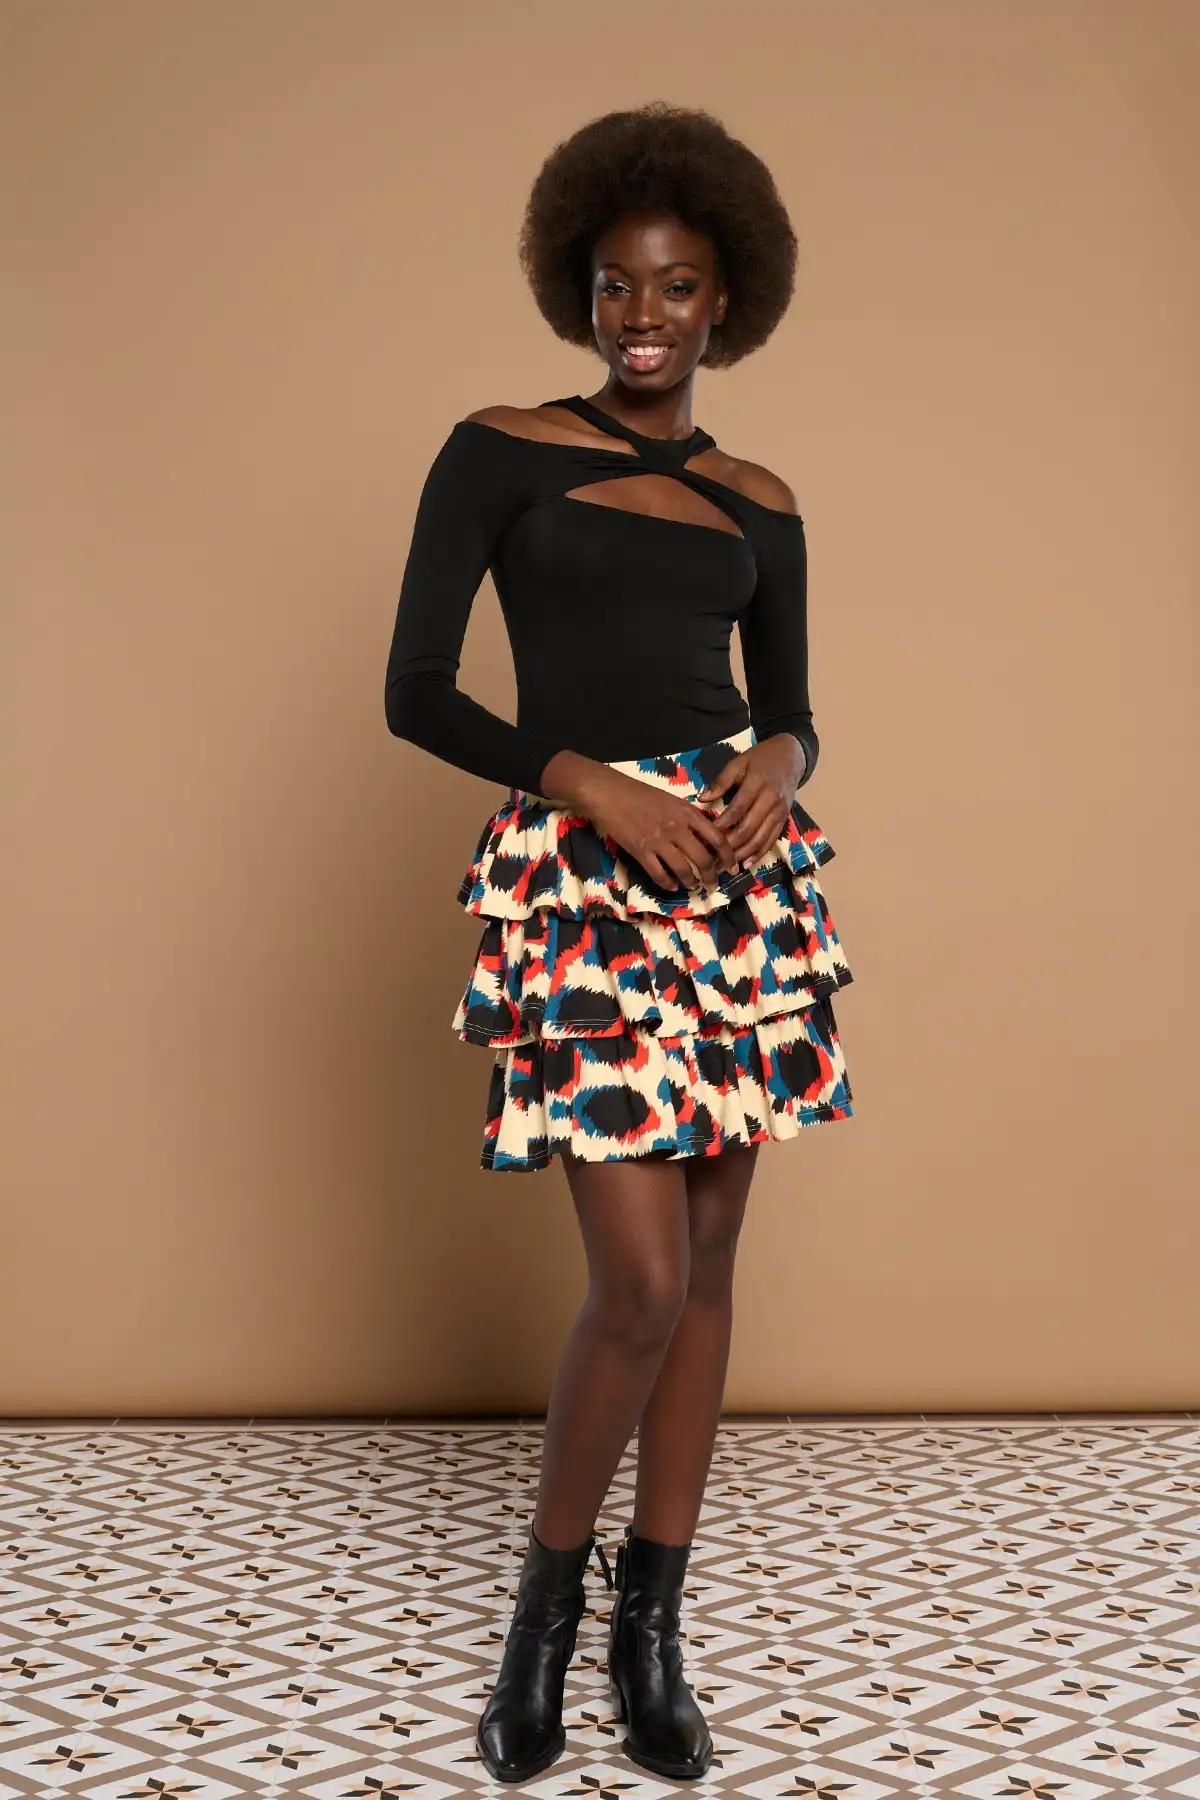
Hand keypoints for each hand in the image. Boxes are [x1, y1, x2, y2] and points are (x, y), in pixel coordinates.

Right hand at [580, 766, 741, 889]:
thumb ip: (690, 817)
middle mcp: (677, 828)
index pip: (717, 838)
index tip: (732, 867)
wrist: (610, 794)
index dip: (728, 856)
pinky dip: (668, 884)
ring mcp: (658, 841)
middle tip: (712, 885)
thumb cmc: (640, 793)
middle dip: (711, 876)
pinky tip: (672, 886)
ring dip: (691, 882)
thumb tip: (707, 834)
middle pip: (703, 859)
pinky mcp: (641, 852)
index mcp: (687, 813)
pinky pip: (659, 874)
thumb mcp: (672, 800)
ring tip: (692, 886)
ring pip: (683, 870)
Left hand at [695, 735, 804, 867]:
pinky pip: (771, 840)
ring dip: (743, 854)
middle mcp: (770, 800)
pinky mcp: (784, 819)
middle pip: (749, 828)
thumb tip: (701, 799)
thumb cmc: (760, 758)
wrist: (790, 757)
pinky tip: (746, 864)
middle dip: (730, 845)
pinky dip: (759, 853)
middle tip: (713, 857)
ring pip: (761, 838)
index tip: (707, 835)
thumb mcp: (739, 762)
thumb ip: (721, 781)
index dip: (722, 825)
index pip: (737, 809)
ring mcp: (779, 812)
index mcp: (757, 784)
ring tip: (726, 865)